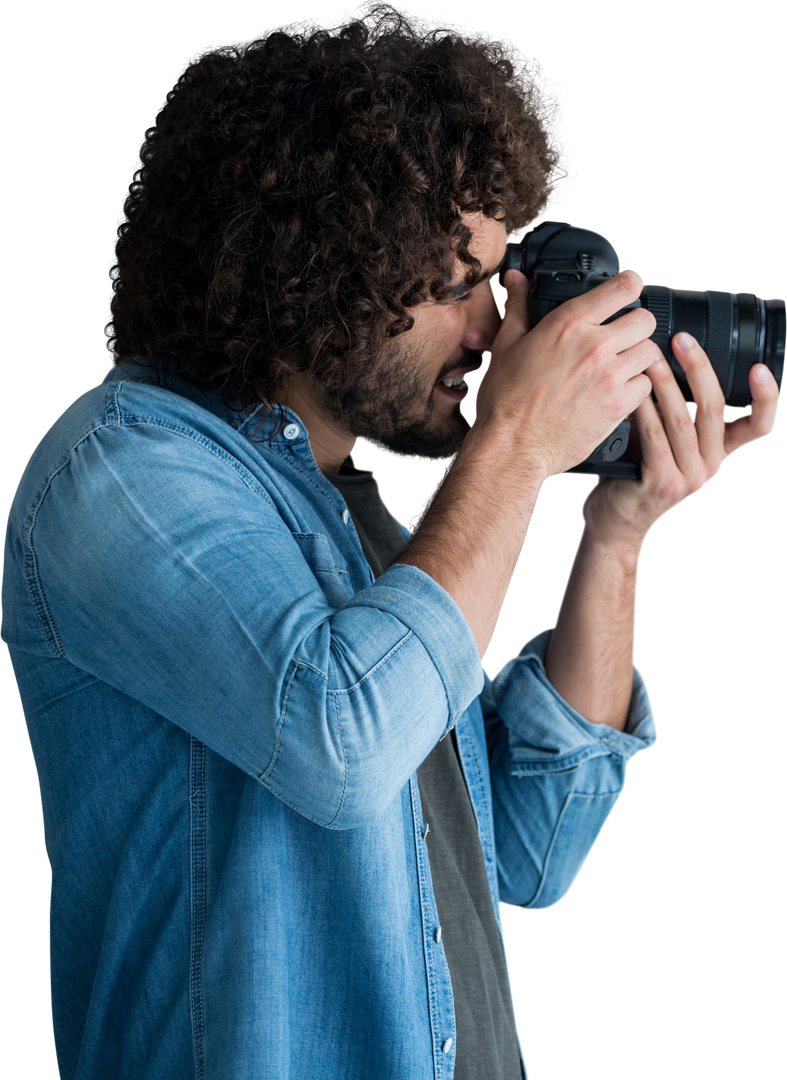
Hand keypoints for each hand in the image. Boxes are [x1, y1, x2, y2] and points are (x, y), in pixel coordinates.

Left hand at [578, 332, 781, 548]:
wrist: (617, 521)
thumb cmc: (639, 474)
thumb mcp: (670, 443)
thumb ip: (680, 412)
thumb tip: (673, 357)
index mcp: (721, 454)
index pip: (760, 427)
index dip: (768, 399)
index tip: (760, 369)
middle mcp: (712, 467)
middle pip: (714, 409)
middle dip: (698, 368)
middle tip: (681, 339)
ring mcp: (689, 478)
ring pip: (682, 419)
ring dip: (665, 383)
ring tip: (649, 356)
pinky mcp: (661, 483)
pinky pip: (654, 435)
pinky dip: (643, 408)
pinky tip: (634, 389)